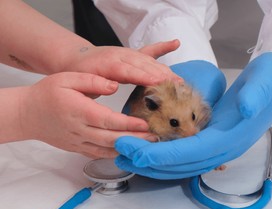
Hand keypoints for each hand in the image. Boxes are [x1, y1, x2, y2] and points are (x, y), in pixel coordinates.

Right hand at [20, 72, 156, 157]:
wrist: (28, 114)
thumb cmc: (48, 94)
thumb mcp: (67, 78)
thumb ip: (92, 81)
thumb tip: (114, 84)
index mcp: (79, 111)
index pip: (108, 120)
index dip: (128, 124)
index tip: (145, 124)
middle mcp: (80, 130)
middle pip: (112, 138)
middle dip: (135, 139)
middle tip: (155, 137)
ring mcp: (79, 142)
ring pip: (107, 150)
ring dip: (128, 149)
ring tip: (147, 145)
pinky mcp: (78, 149)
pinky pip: (99, 154)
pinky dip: (115, 154)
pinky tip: (129, 151)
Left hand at [61, 40, 182, 85]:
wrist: (76, 59)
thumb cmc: (79, 75)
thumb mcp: (83, 84)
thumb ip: (96, 85)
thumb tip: (112, 87)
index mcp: (108, 64)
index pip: (129, 71)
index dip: (145, 77)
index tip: (159, 83)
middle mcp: (121, 56)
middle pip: (145, 65)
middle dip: (162, 76)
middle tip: (177, 87)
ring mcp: (129, 54)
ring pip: (150, 61)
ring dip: (165, 71)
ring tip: (180, 81)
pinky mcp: (133, 54)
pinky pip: (150, 50)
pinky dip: (163, 47)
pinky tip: (175, 43)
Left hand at [115, 53, 271, 178]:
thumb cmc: (271, 81)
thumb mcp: (267, 80)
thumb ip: (257, 94)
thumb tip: (247, 108)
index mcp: (231, 137)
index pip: (189, 152)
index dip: (159, 153)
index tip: (131, 149)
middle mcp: (223, 149)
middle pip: (180, 164)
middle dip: (148, 160)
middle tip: (119, 151)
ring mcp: (217, 147)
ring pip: (180, 164)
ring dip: (152, 162)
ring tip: (126, 154)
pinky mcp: (212, 141)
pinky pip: (184, 156)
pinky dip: (163, 156)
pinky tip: (147, 149)